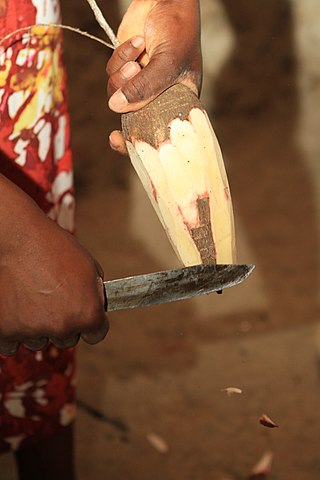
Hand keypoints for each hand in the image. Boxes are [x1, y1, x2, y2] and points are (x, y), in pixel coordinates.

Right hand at [0, 176, 108, 355]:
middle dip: (63, 323)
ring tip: (31, 298)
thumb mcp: (88, 265)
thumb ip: (95, 291)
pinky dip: (13, 330)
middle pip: (67, 339)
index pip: (96, 335)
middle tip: (52, 299)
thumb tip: (96, 304)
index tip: (84, 317)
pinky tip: (14, 309)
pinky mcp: (5, 332)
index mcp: (86, 313)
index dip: (92, 324)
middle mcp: (61, 327)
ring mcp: (31, 332)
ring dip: (37, 327)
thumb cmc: (49, 247)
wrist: (14, 238)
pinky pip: (12, 345)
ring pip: (38, 342)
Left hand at [106, 0, 201, 153]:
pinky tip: (138, 43)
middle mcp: (158, 95)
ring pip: (116, 94)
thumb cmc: (178, 30)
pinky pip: (112, 73)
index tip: (118, 143)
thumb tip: (114, 107)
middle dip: (126, 103)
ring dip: (122, 76)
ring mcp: (140, 82)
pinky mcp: (125, 67)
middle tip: (118, 112)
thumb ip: (143, 87)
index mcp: (177, 102)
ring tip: (137, 61)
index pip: (157, 132)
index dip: (136, 143)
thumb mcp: (166, 62)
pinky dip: (120, 58)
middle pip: (131, 116)